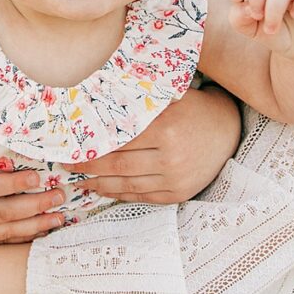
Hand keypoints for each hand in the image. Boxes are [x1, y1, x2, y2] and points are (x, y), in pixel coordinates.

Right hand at [0, 170, 64, 245]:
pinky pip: (1, 241)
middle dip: (33, 204)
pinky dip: (23, 237)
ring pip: (5, 230)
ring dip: (35, 223)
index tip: (37, 176)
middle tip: (59, 194)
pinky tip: (43, 230)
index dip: (11, 183)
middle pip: (2, 211)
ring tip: (59, 215)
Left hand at [64, 86, 239, 201]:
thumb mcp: (169, 97)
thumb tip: (99, 99)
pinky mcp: (178, 193)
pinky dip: (119, 193)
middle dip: (88, 165)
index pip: (118, 140)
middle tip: (66, 163)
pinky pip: (142, 196)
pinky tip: (103, 188)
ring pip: (127, 184)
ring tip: (79, 179)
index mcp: (165, 129)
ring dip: (99, 183)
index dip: (92, 144)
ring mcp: (175, 179)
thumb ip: (139, 101)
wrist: (227, 130)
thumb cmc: (192, 108)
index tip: (72, 144)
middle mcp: (170, 157)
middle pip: (118, 165)